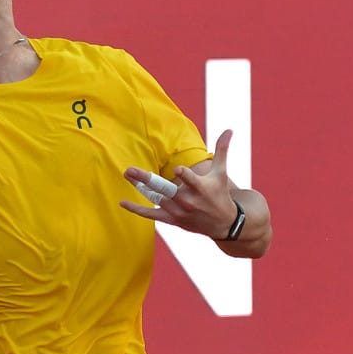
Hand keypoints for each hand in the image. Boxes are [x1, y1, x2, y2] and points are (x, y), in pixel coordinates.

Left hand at [119, 129, 238, 237]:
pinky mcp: (172, 220)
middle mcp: (188, 201)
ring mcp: (178, 211)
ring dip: (140, 187)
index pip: (190, 180)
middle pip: (164, 189)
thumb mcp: (221, 172)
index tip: (177, 168)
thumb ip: (222, 150)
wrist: (223, 224)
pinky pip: (151, 215)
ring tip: (127, 174)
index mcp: (200, 188)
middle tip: (129, 169)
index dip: (184, 174)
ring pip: (155, 198)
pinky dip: (137, 210)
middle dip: (146, 179)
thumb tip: (229, 129)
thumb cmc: (220, 194)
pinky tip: (123, 202)